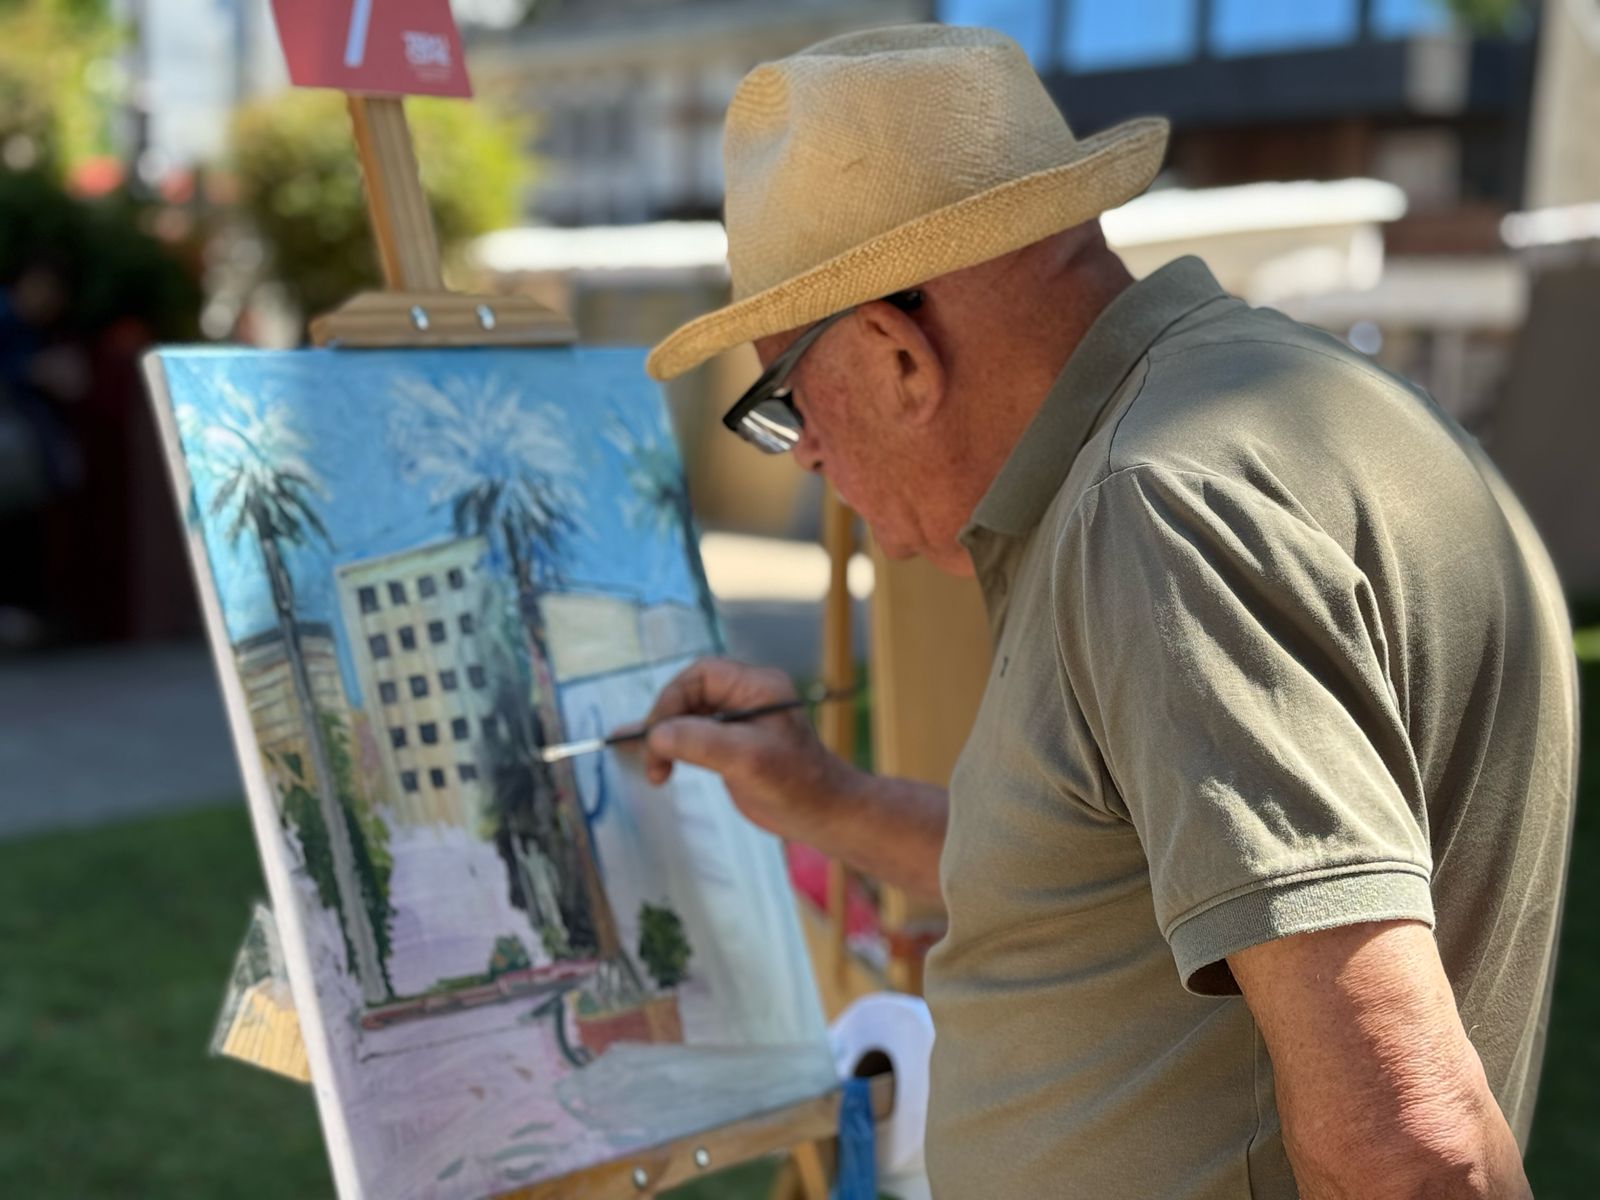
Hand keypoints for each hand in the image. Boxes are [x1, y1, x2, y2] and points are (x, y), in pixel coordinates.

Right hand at [635, 658, 859, 843]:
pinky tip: (654, 763)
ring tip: (655, 771)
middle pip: (690, 695)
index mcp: (757, 686)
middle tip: (653, 759)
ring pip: (687, 718)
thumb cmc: (795, 783)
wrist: (823, 816)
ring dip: (666, 741)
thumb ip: (700, 741)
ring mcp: (738, 722)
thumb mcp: (746, 759)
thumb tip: (655, 734)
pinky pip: (694, 738)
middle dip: (665, 724)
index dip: (672, 699)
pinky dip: (673, 750)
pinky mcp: (731, 746)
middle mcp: (746, 697)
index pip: (701, 676)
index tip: (657, 735)